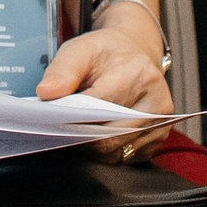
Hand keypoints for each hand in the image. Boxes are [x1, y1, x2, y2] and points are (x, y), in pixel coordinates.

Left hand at [38, 28, 172, 162]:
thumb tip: (47, 93)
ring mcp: (160, 123)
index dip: (73, 116)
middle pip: (110, 136)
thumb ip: (62, 70)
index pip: (101, 106)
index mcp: (138, 74)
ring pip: (116, 151)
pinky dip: (106, 150)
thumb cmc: (107, 53)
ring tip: (77, 129)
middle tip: (59, 129)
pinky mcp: (158, 138)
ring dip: (91, 146)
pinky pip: (125, 156)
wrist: (135, 53)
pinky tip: (95, 133)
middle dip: (80, 135)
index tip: (52, 118)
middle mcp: (156, 101)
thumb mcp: (80, 49)